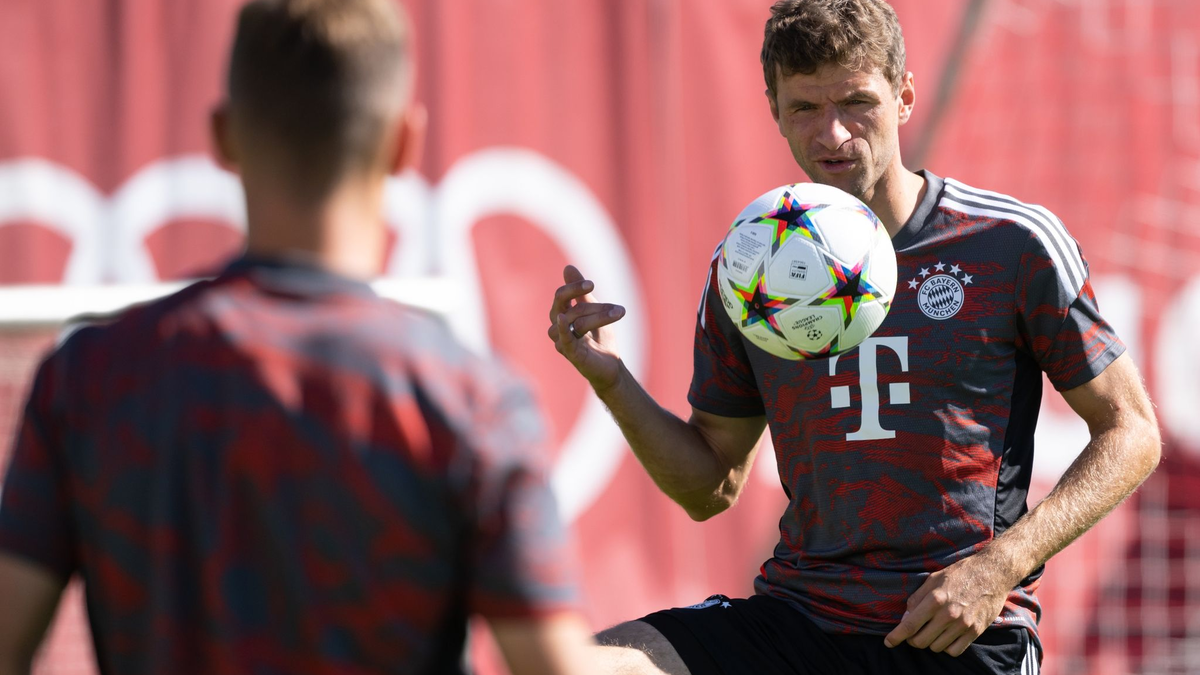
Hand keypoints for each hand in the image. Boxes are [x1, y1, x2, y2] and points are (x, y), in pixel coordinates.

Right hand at [547, 265, 626, 391]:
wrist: (610, 367)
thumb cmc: (599, 339)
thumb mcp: (593, 309)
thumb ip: (580, 291)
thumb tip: (567, 267)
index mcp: (562, 315)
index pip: (561, 296)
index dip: (574, 287)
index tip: (592, 284)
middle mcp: (558, 327)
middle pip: (570, 308)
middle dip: (594, 306)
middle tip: (616, 308)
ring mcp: (562, 341)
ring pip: (576, 321)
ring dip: (599, 316)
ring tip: (619, 314)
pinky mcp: (571, 354)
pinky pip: (563, 340)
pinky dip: (563, 329)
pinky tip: (564, 320)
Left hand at [883, 552, 1014, 656]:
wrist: (992, 573)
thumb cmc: (960, 574)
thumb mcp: (933, 579)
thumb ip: (917, 598)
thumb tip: (906, 617)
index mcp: (935, 599)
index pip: (910, 625)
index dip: (896, 636)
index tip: (888, 642)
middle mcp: (948, 614)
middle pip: (921, 641)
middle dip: (913, 640)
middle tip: (914, 633)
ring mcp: (963, 624)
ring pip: (936, 647)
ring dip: (930, 642)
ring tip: (933, 630)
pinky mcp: (975, 631)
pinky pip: (954, 651)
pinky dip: (947, 647)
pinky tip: (946, 636)